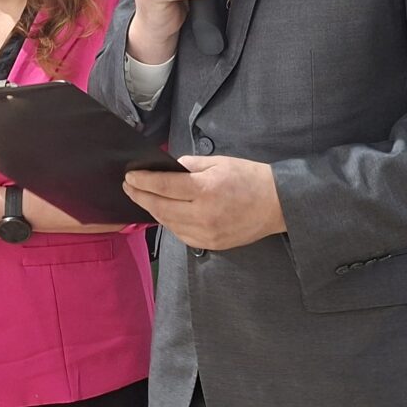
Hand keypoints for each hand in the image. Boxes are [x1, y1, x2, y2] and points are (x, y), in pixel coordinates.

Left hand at [123, 155, 283, 250]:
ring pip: (168, 223)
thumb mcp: (219, 162)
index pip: (164, 186)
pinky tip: (165, 212)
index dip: (143, 181)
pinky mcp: (210, 244)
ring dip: (153, 210)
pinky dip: (169, 223)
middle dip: (141, 196)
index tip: (130, 176)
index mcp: (206, 189)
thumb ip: (189, 166)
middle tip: (129, 187)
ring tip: (143, 198)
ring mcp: (206, 233)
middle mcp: (203, 214)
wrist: (277, 204)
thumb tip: (167, 170)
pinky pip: (181, 234)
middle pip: (161, 207)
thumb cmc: (249, 178)